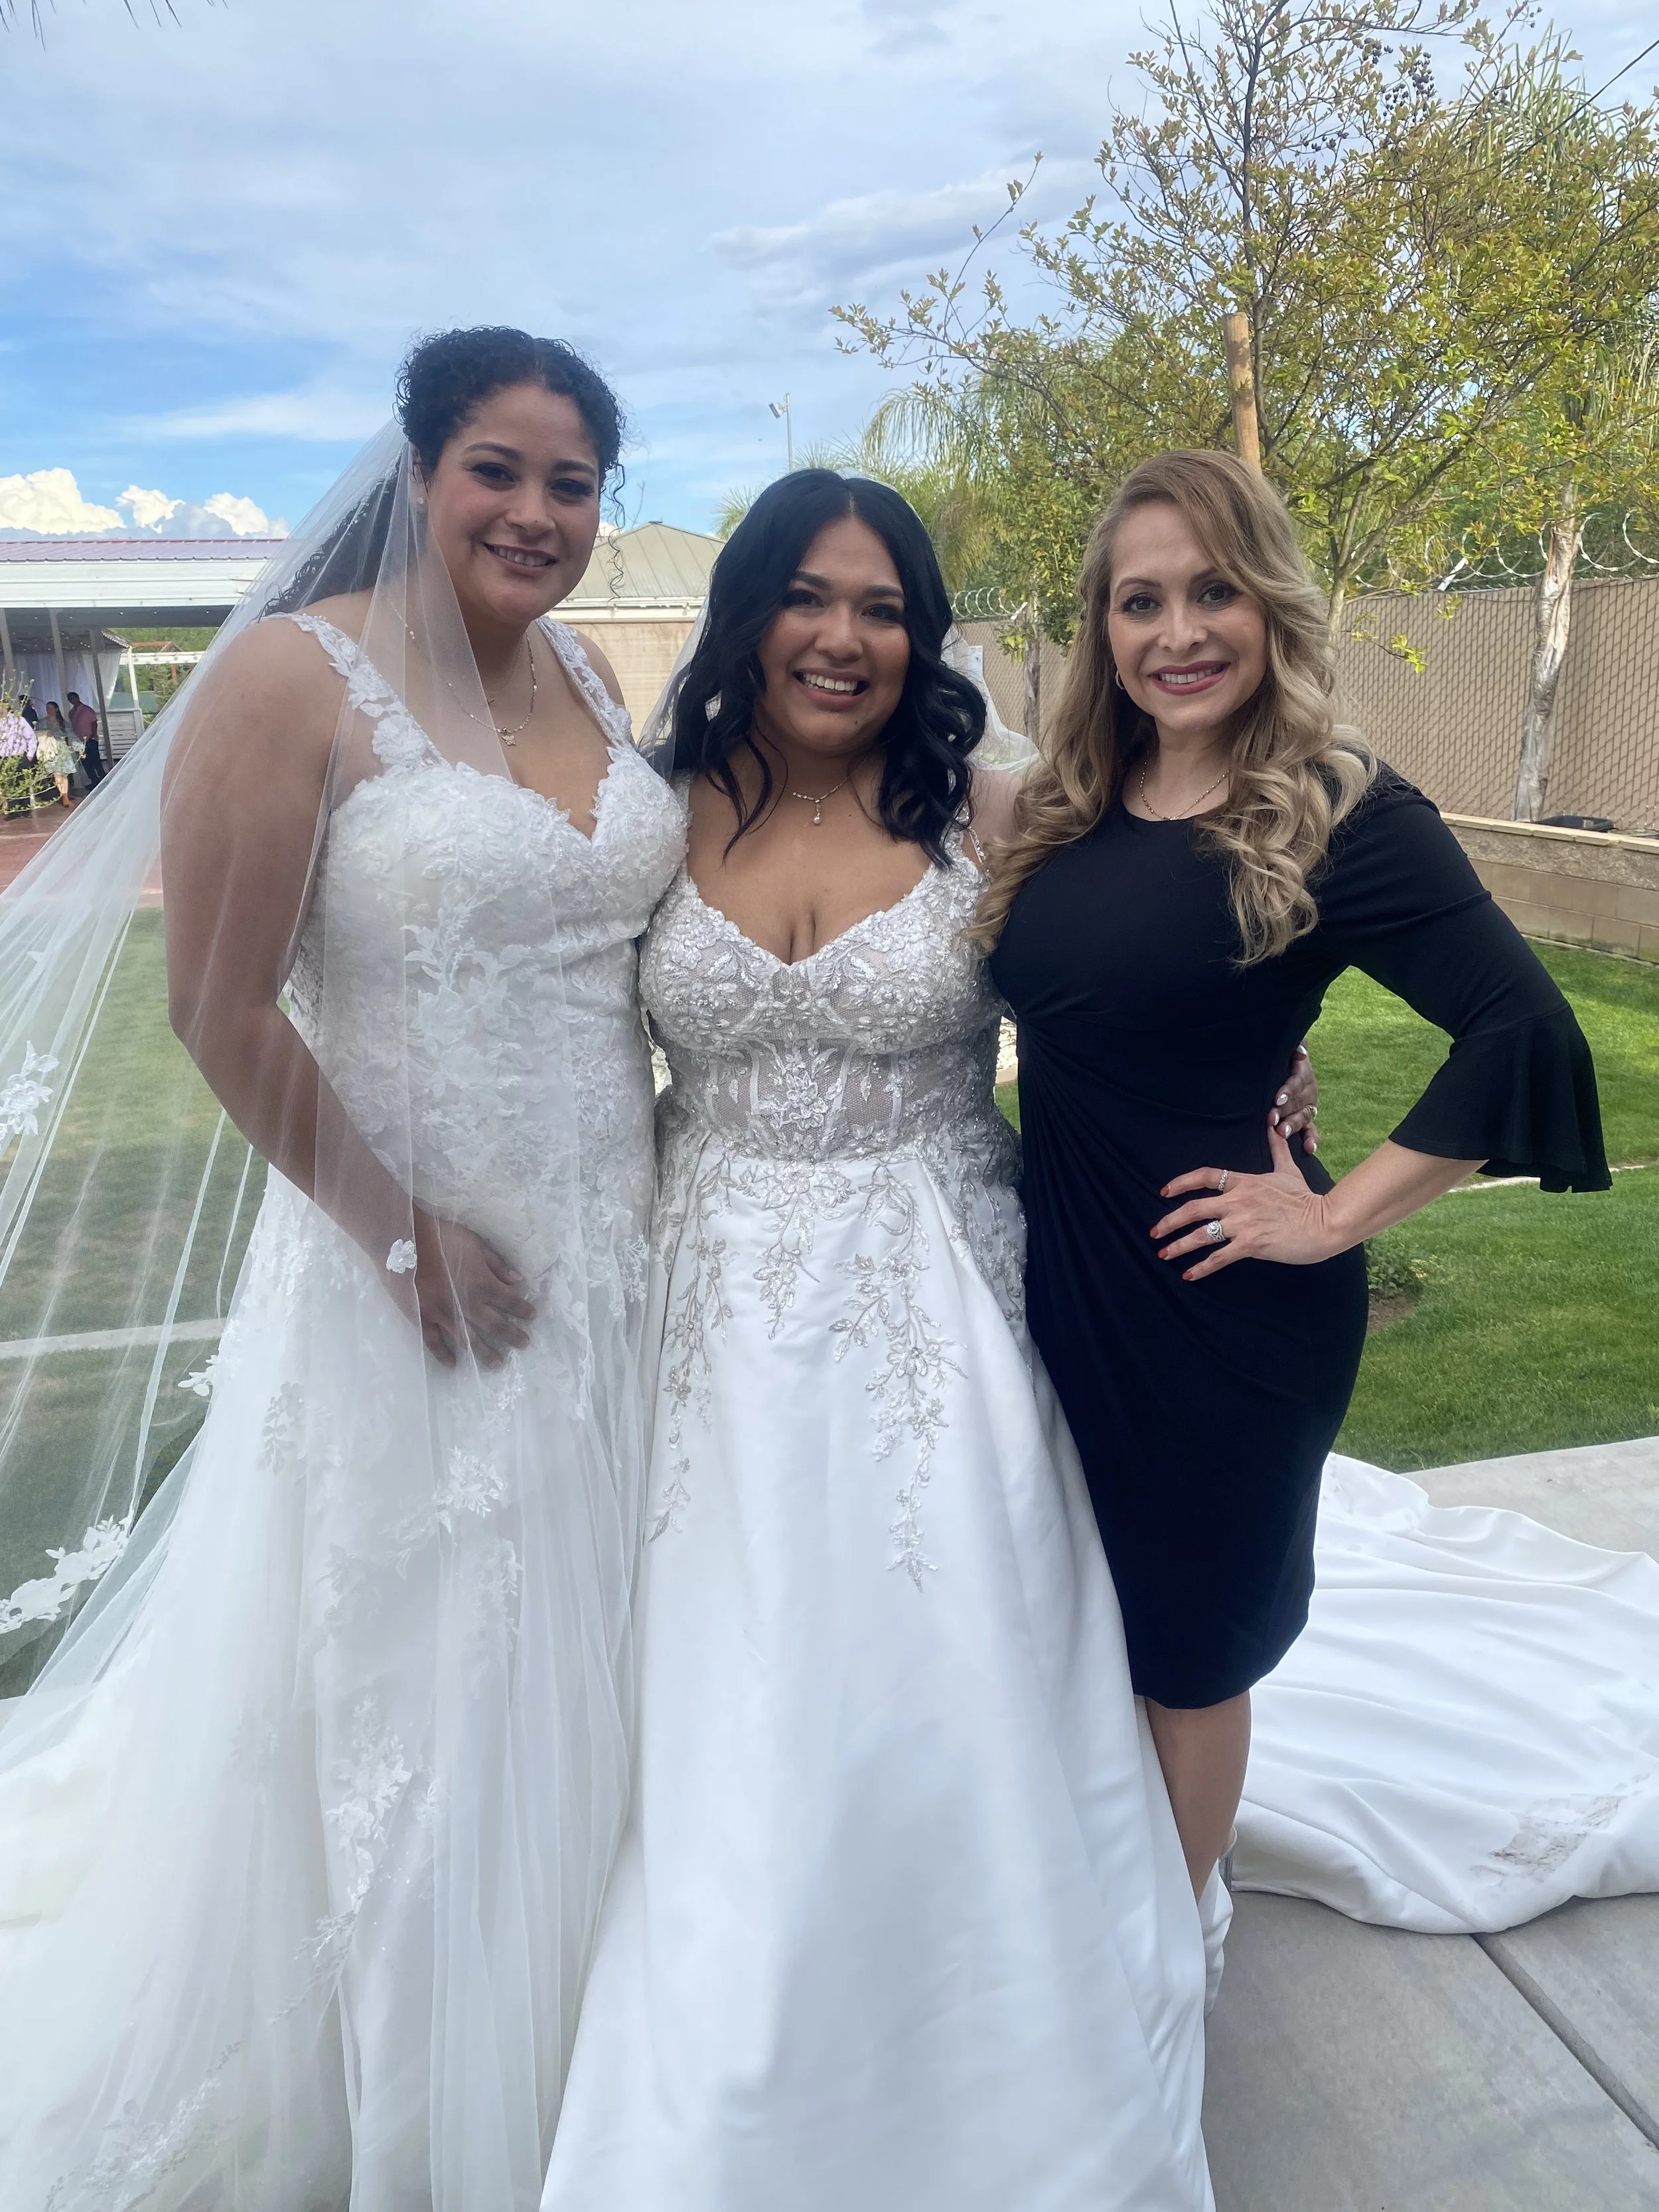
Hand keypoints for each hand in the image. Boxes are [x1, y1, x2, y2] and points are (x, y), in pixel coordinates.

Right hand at [405, 1208, 535, 1367]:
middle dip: (512, 1336)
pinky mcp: (423, 1319)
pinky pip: (435, 1342)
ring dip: (485, 1353)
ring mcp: (444, 1315)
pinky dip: (444, 1354)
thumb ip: (497, 1263)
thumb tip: (517, 1280)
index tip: (532, 1316)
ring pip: (469, 1340)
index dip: (523, 1310)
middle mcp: (467, 1304)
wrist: (403, 1241)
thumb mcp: (475, 1243)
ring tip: (497, 1364)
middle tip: (524, 1344)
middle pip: (495, 1326)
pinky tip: (453, 1364)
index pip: (510, 1301)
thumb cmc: (440, 1237)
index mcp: (482, 1284)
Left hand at [1152, 1123, 1340, 1279]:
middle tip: (1154, 1231)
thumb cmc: (1306, 1198)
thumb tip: (1274, 1124)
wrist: (1324, 1222)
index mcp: (1244, 1182)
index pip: (1206, 1176)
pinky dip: (1201, 1267)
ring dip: (1179, 1246)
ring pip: (1202, 1234)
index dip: (1182, 1182)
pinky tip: (1188, 1275)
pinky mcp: (1251, 1245)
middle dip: (1169, 1221)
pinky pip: (1219, 1257)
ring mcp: (1243, 1223)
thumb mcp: (1289, 1169)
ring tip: (1164, 1255)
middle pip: (1194, 1208)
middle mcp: (1239, 1201)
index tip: (1165, 1191)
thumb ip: (1277, 1148)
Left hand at [1269, 1041, 1318, 1151]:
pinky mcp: (1307, 1118)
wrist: (1285, 1066)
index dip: (1288, 1090)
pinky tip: (1309, 1148)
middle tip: (1271, 1119)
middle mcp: (1309, 1090)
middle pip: (1298, 1101)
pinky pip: (1312, 1130)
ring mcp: (1308, 1105)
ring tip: (1283, 1132)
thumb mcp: (1286, 1048)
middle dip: (1284, 1111)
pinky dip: (1312, 1139)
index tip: (1277, 1099)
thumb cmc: (1281, 1057)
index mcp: (1303, 1072)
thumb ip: (1294, 1046)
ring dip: (1293, 1125)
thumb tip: (1299, 1047)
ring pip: (1303, 1116)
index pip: (1297, 1081)